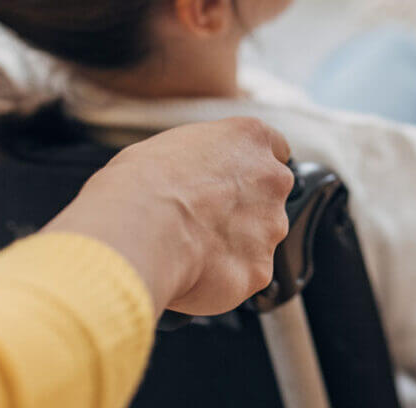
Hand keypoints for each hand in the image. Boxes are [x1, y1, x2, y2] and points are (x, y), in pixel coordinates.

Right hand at [43, 117, 293, 316]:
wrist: (141, 229)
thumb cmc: (143, 182)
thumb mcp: (173, 146)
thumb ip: (204, 160)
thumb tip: (194, 179)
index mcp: (251, 138)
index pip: (274, 149)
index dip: (251, 168)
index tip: (234, 181)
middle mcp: (272, 180)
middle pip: (269, 197)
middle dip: (244, 209)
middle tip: (204, 219)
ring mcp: (271, 227)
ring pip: (259, 239)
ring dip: (234, 245)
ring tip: (192, 248)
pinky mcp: (259, 270)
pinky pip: (245, 275)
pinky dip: (225, 276)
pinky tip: (194, 272)